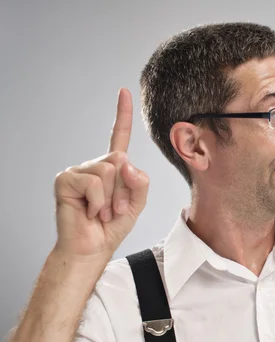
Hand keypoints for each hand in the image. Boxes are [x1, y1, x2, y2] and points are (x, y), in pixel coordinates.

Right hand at [53, 88, 148, 271]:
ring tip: (102, 212)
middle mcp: (95, 165)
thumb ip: (139, 182)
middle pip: (120, 160)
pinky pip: (94, 182)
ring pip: (109, 171)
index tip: (124, 91)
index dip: (122, 114)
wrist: (92, 248)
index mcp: (112, 168)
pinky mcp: (66, 179)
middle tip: (114, 210)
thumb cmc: (112, 226)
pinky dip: (98, 202)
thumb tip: (125, 162)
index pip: (119, 136)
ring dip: (111, 199)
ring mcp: (79, 171)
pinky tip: (90, 212)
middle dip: (124, 191)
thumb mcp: (137, 203)